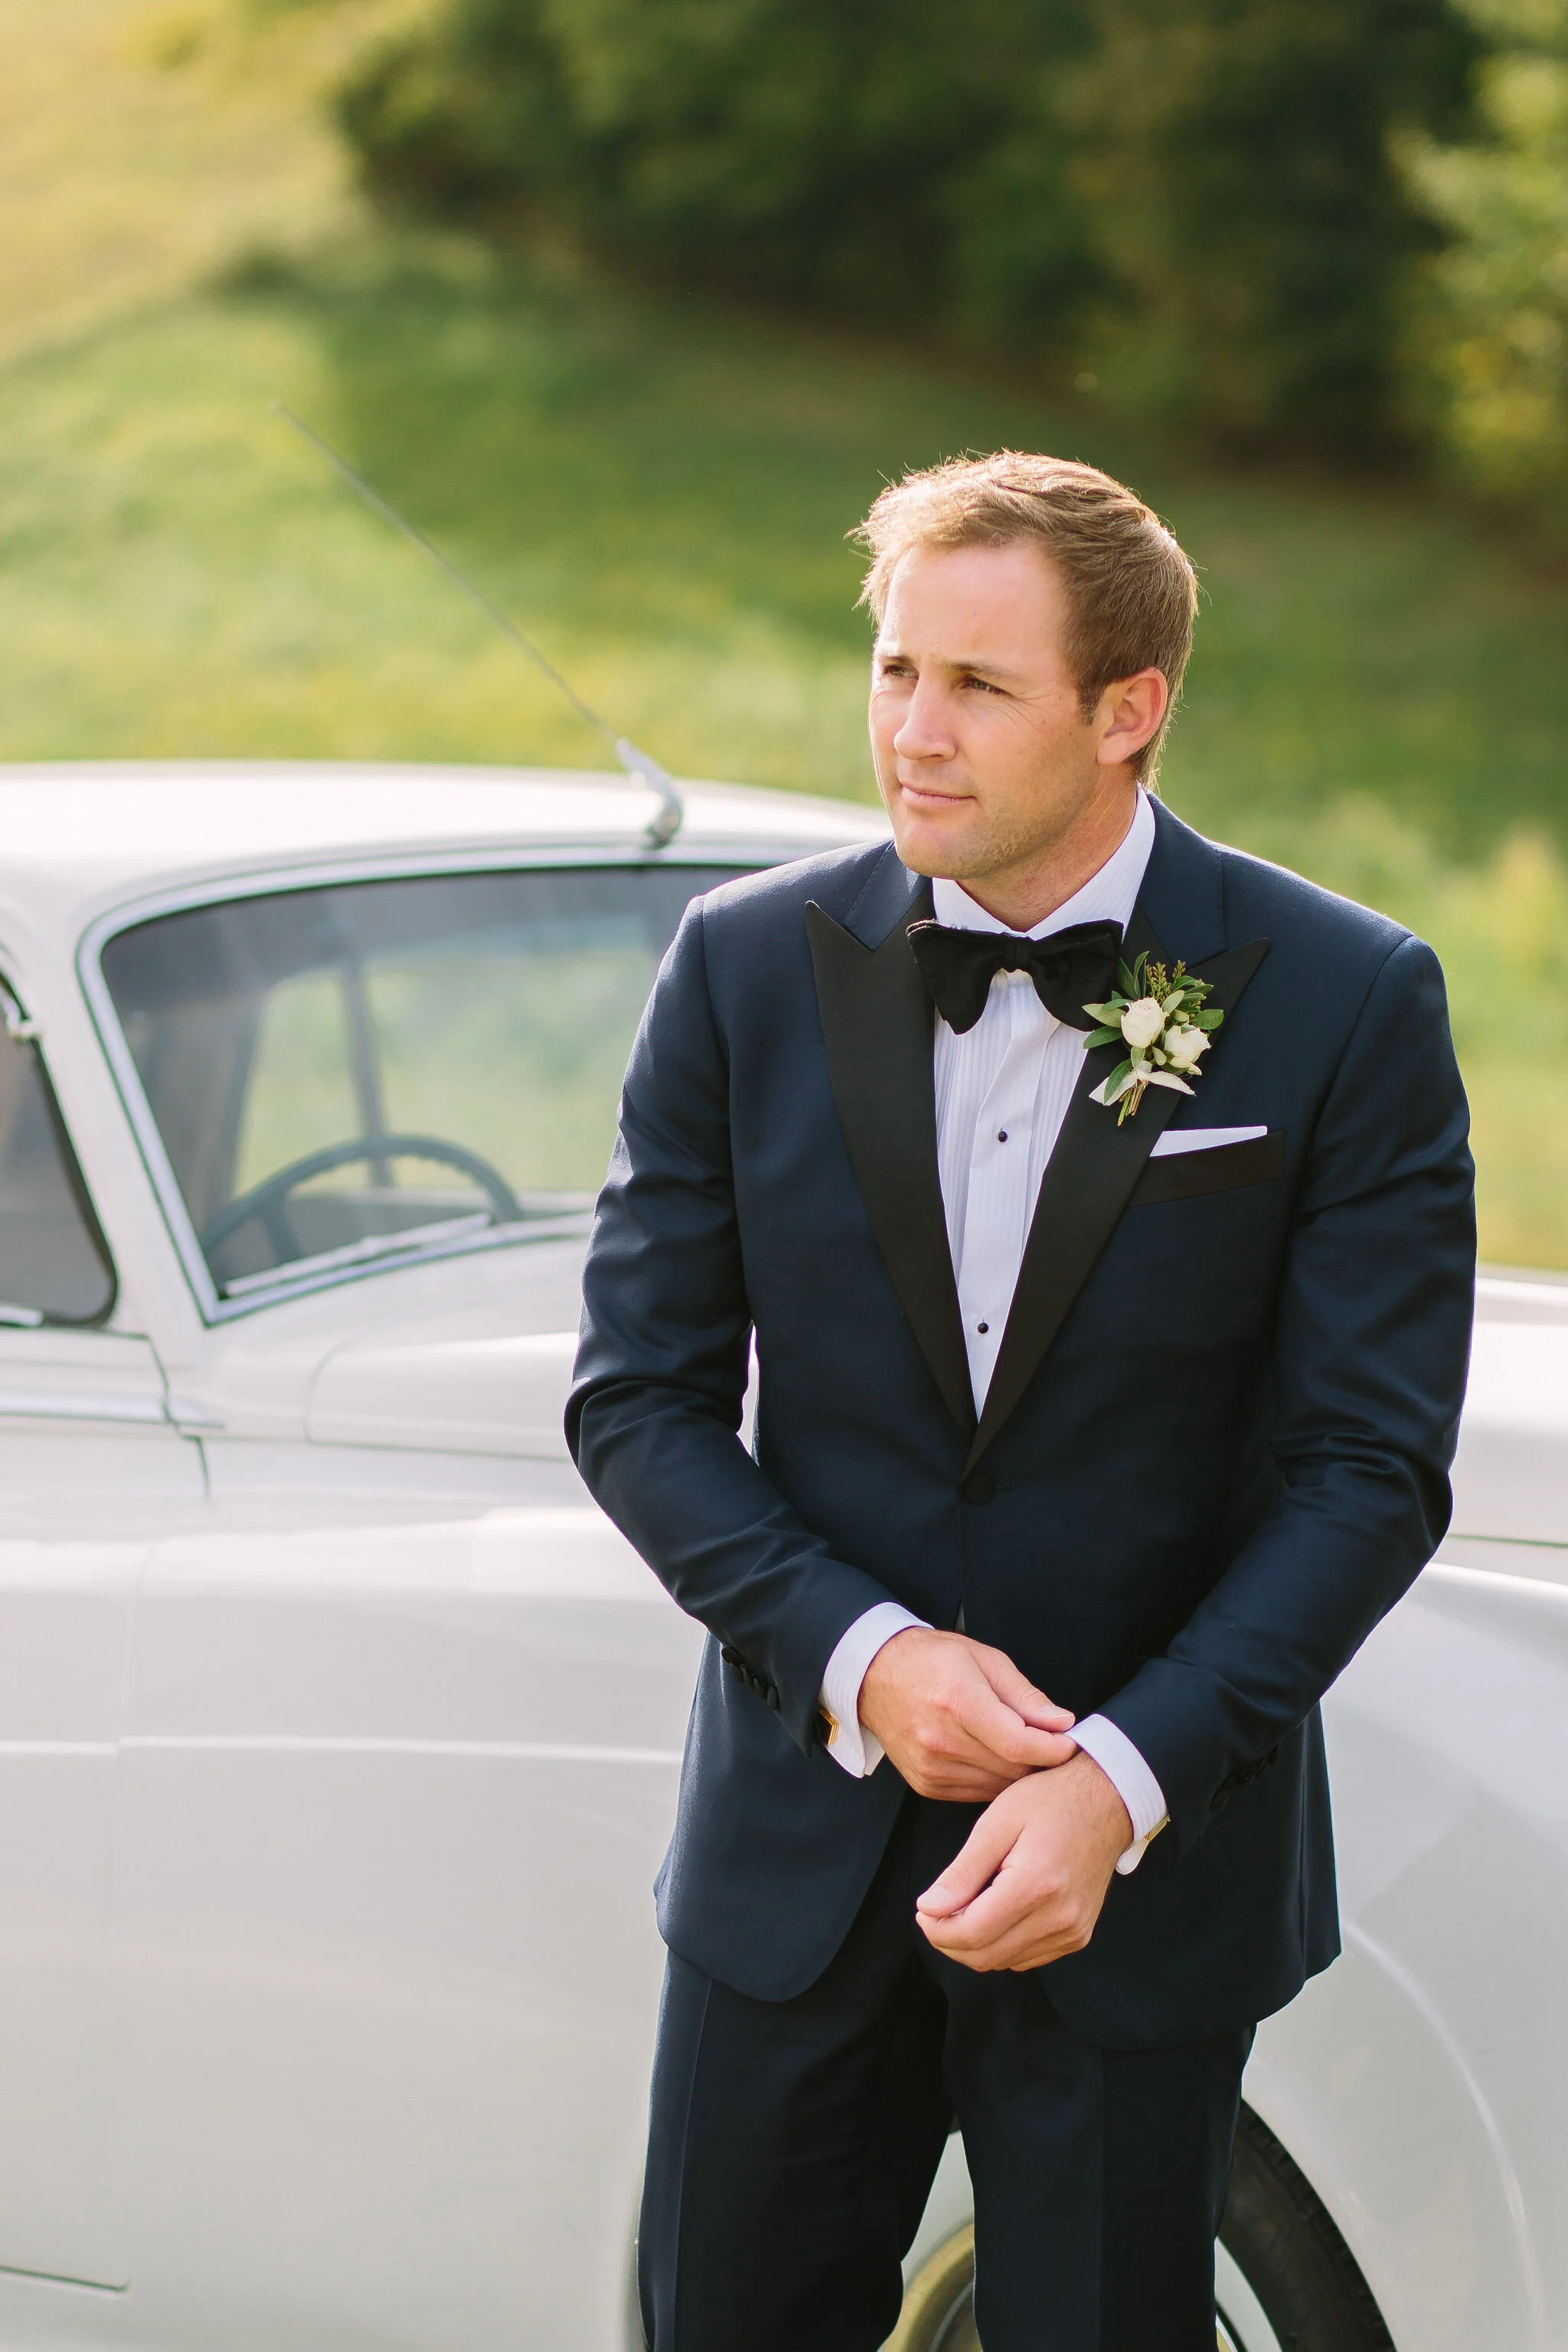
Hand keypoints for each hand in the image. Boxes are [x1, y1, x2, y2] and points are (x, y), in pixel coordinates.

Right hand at [858, 1627, 1077, 1801]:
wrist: (875, 1675)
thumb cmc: (933, 1660)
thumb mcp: (984, 1659)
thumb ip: (1025, 1696)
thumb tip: (1062, 1723)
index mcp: (959, 1702)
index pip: (1019, 1744)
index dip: (1053, 1749)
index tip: (1072, 1744)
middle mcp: (942, 1740)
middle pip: (1012, 1769)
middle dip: (1040, 1760)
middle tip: (1053, 1745)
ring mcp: (932, 1767)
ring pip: (997, 1787)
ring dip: (1018, 1773)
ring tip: (1026, 1750)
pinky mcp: (927, 1785)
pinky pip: (977, 1793)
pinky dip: (994, 1780)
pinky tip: (995, 1758)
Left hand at [914, 1752, 1130, 1970]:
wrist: (1107, 1800)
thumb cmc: (1049, 1801)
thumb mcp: (997, 1823)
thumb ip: (963, 1872)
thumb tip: (928, 1909)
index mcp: (1036, 1885)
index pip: (972, 1934)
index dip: (937, 1930)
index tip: (922, 1911)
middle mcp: (1060, 1918)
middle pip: (986, 1956)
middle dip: (950, 1941)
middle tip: (935, 1911)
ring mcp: (1073, 1932)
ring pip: (1005, 1962)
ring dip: (975, 1944)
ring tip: (965, 1906)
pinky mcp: (1078, 1936)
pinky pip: (1027, 1957)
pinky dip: (1002, 1944)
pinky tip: (995, 1912)